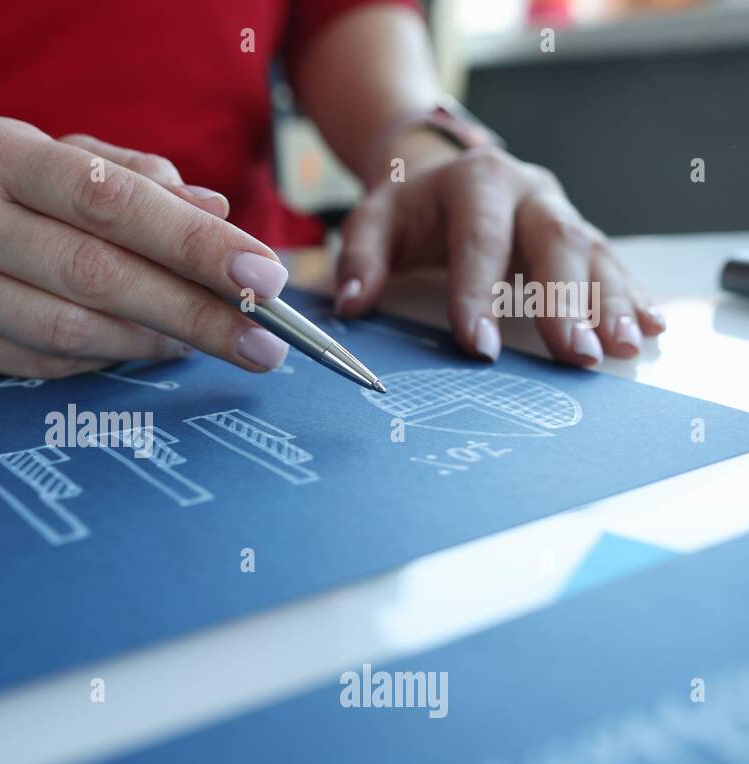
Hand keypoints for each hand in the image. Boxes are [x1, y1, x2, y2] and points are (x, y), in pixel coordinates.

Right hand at [0, 117, 292, 377]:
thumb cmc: (10, 192)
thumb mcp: (65, 161)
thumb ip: (140, 181)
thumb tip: (220, 217)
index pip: (111, 200)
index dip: (192, 243)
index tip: (263, 275)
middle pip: (97, 274)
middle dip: (193, 311)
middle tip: (264, 340)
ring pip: (72, 330)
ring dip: (153, 342)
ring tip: (209, 344)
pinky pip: (45, 363)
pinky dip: (107, 361)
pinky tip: (148, 351)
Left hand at [334, 141, 665, 363]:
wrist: (441, 173)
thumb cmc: (408, 209)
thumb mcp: (372, 221)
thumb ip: (359, 260)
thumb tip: (351, 303)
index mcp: (475, 181)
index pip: (479, 240)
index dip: (478, 294)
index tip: (477, 346)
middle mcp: (528, 190)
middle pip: (555, 240)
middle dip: (567, 300)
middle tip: (577, 353)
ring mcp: (560, 210)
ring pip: (593, 252)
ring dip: (612, 302)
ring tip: (622, 348)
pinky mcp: (579, 232)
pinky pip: (612, 263)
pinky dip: (632, 296)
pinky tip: (649, 329)